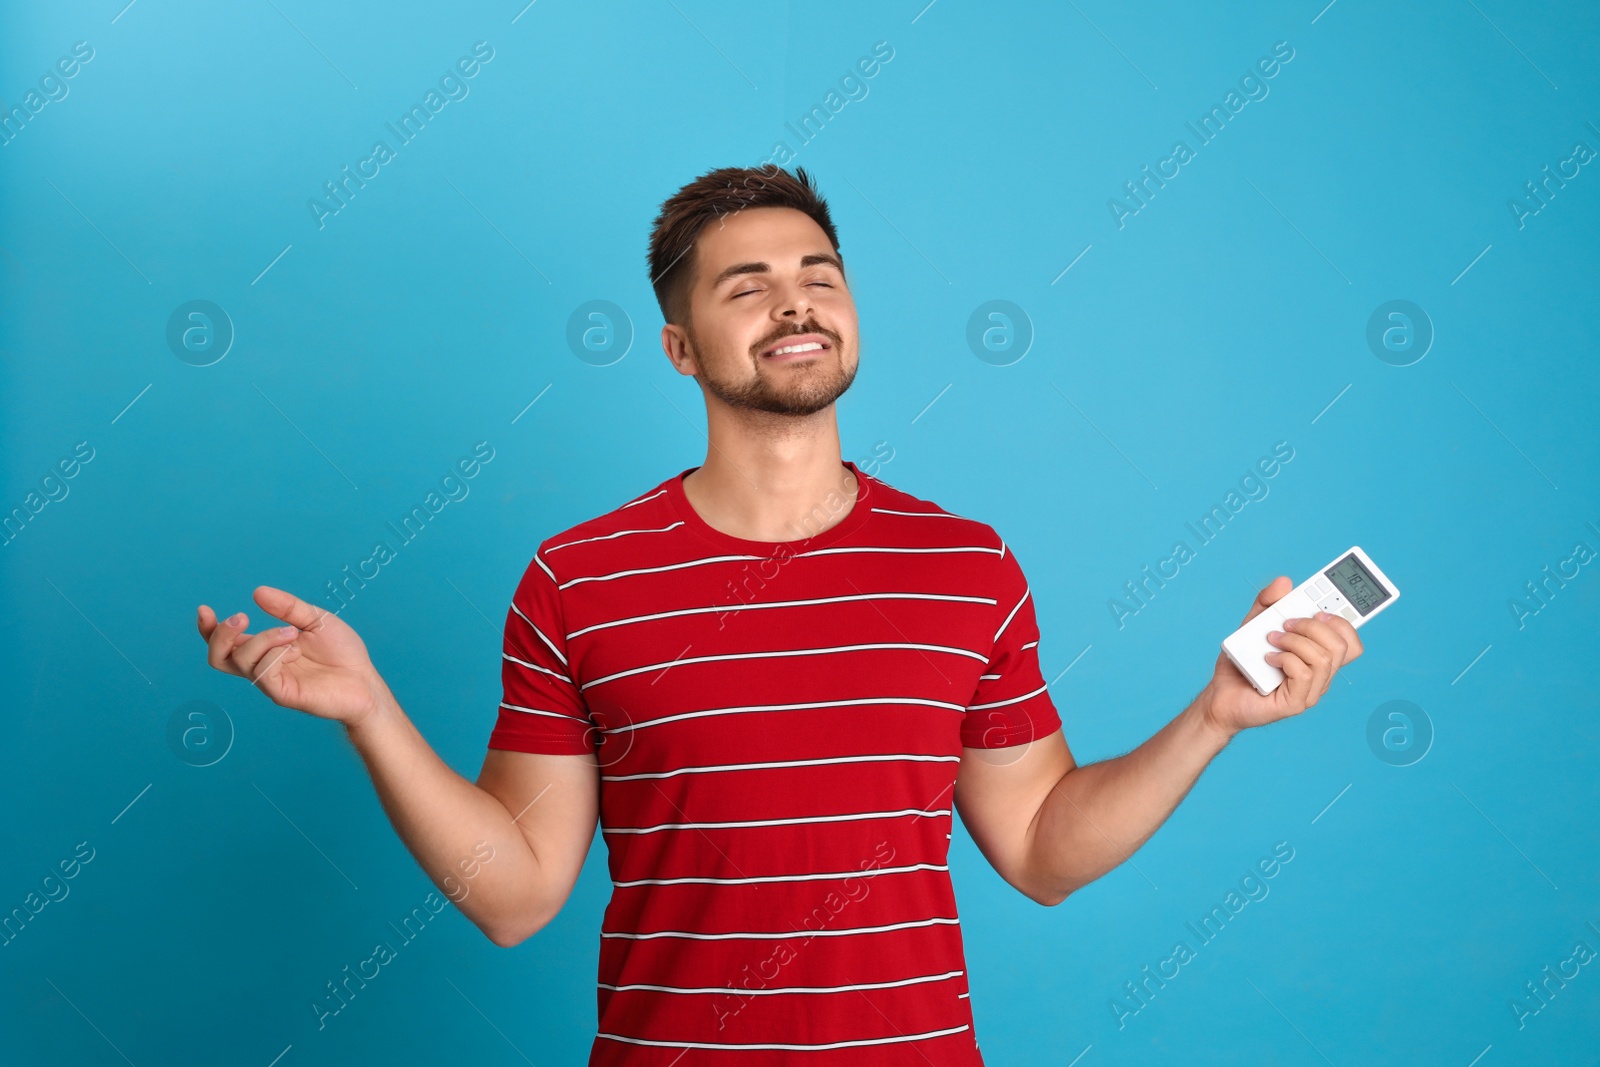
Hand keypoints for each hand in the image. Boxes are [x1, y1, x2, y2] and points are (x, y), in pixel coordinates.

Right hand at [197, 586, 386, 725]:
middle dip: (221, 634)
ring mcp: (272, 682)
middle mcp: (263, 666)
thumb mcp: (315, 620)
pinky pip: (263, 674)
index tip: (205, 609)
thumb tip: (257, 593)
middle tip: (242, 618)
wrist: (365, 680)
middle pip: (218, 657)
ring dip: (264, 638)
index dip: (208, 629)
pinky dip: (274, 655)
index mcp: (265, 649)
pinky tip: (295, 650)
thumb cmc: (342, 653)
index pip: (226, 643)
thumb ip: (288, 608)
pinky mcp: (284, 694)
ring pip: (242, 661)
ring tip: (292, 633)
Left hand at [1200, 576, 1362, 734]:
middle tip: (1286, 624)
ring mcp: (1310, 690)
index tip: (1321, 608)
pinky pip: (1305, 673)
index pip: (1350, 641)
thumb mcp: (1252, 624)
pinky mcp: (1296, 702)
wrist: (1221, 693)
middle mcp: (1321, 674)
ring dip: (1296, 641)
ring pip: (1324, 658)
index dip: (1345, 622)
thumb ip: (1267, 601)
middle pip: (1342, 646)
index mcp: (1318, 656)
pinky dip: (1286, 658)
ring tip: (1272, 640)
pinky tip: (1268, 658)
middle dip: (1314, 626)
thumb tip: (1284, 583)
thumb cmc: (1243, 663)